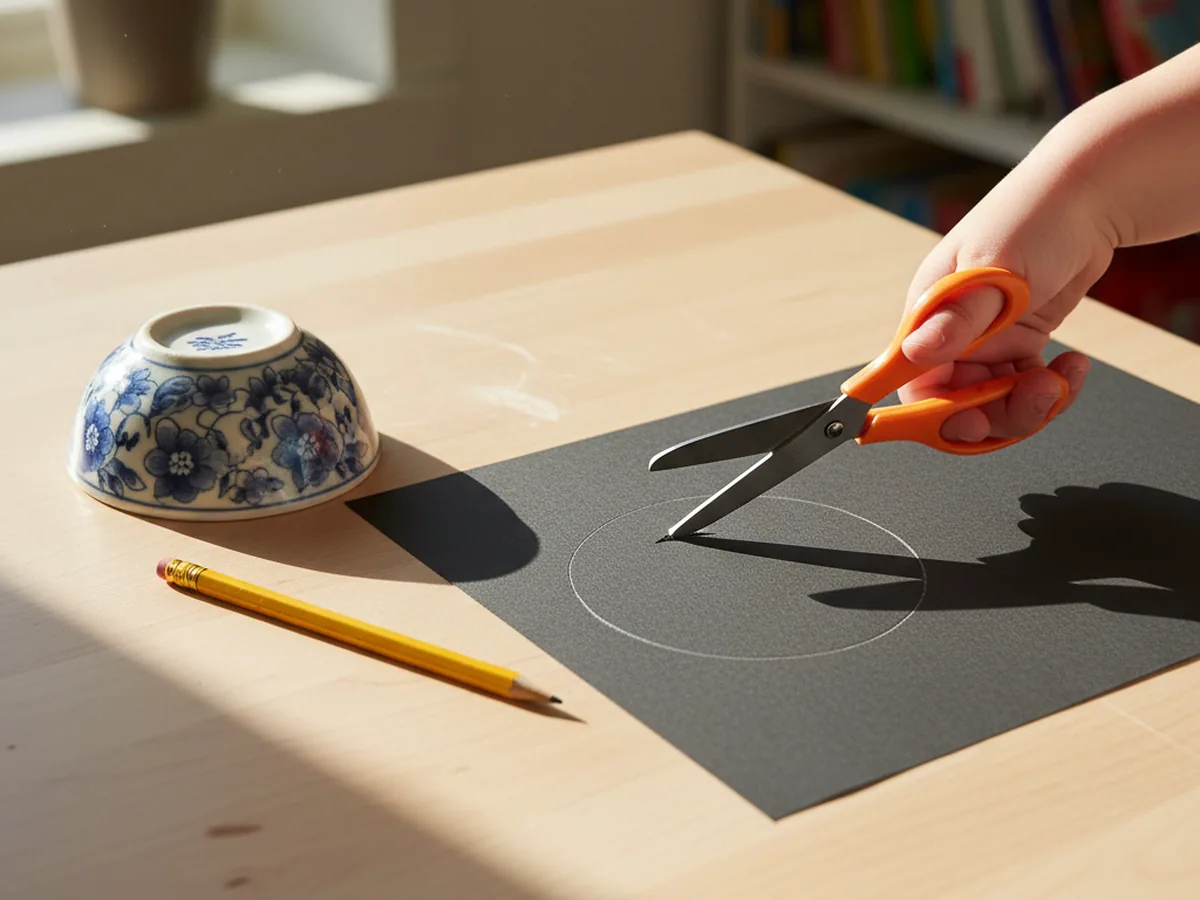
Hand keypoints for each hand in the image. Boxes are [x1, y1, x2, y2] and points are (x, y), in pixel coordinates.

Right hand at [897, 154, 1115, 441]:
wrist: (1091, 197)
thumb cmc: (1035, 216)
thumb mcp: (995, 269)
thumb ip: (958, 317)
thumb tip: (914, 351)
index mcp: (928, 315)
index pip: (909, 382)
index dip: (931, 414)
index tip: (965, 425)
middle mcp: (950, 334)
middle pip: (953, 405)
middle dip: (995, 414)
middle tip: (1033, 398)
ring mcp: (984, 342)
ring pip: (991, 404)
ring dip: (1029, 406)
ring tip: (1060, 380)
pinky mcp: (1016, 344)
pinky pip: (1022, 390)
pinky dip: (1051, 390)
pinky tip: (1071, 367)